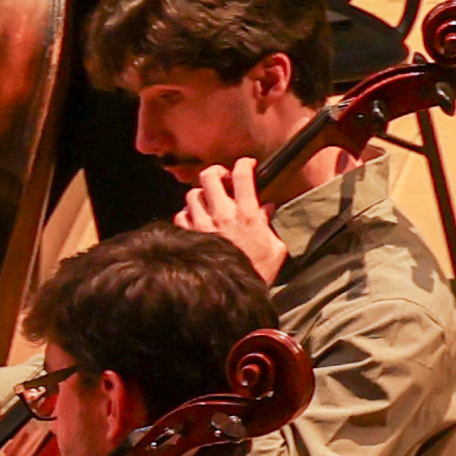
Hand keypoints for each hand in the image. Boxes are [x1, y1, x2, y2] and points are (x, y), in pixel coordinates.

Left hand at [177, 150, 284, 273]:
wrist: (231, 291)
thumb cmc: (258, 271)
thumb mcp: (275, 248)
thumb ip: (269, 224)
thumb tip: (267, 207)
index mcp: (246, 214)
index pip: (242, 176)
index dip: (244, 163)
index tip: (247, 163)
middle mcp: (221, 214)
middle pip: (209, 176)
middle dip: (215, 172)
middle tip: (222, 178)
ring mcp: (201, 224)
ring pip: (192, 194)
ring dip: (201, 195)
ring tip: (208, 202)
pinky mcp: (187, 236)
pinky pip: (180, 215)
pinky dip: (186, 214)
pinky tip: (195, 220)